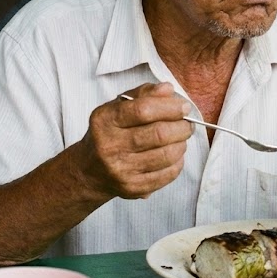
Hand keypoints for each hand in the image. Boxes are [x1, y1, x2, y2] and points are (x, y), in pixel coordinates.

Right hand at [78, 83, 192, 200]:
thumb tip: (168, 89)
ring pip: (167, 155)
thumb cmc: (109, 132)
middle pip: (159, 134)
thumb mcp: (117, 107)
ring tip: (181, 138)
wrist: (89, 170)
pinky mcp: (132, 188)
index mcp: (105, 121)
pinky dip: (178, 162)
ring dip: (181, 144)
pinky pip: (167, 174)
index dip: (170, 107)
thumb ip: (143, 94)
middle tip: (187, 124)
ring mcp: (120, 169)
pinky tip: (174, 155)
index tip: (184, 106)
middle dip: (181, 127)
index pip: (143, 110)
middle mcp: (109, 146)